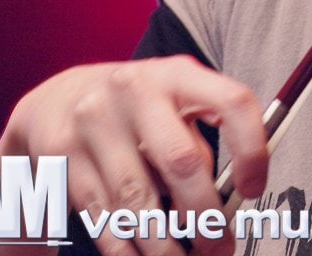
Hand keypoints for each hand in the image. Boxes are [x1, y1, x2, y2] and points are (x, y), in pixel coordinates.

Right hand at [0, 56, 266, 255]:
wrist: (57, 99)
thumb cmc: (133, 108)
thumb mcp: (170, 104)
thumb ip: (197, 140)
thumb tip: (227, 199)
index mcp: (176, 74)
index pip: (231, 102)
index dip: (251, 149)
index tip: (253, 189)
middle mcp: (135, 89)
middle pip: (182, 162)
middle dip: (206, 217)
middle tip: (218, 246)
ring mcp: (94, 121)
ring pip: (138, 201)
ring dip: (165, 246)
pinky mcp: (62, 155)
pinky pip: (102, 217)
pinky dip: (126, 249)